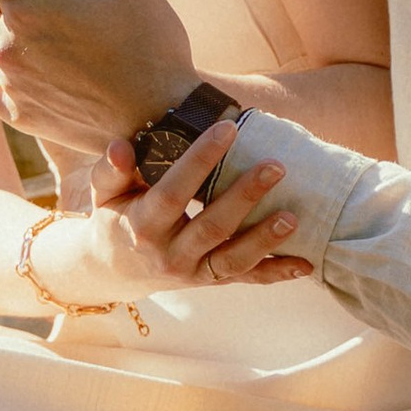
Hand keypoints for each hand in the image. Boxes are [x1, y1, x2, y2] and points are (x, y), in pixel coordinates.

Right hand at [24, 126, 307, 304]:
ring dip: (265, 240)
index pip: (174, 191)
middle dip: (245, 197)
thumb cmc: (115, 218)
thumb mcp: (105, 194)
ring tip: (293, 217)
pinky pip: (246, 279)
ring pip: (233, 260)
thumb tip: (120, 146)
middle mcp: (170, 254)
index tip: (227, 128)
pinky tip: (306, 264)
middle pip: (213, 227)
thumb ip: (111, 170)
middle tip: (276, 166)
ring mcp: (193, 273)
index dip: (200, 160)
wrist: (113, 271)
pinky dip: (276, 273)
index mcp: (143, 226)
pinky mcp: (211, 282)